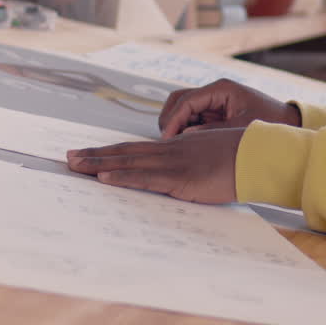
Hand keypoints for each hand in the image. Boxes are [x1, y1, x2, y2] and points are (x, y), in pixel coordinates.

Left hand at [67, 128, 242, 203]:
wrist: (257, 154)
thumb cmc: (240, 155)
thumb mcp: (211, 153)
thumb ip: (193, 157)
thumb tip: (183, 161)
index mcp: (177, 146)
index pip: (136, 148)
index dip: (112, 151)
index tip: (90, 153)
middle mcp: (170, 150)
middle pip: (125, 152)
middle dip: (95, 155)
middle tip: (68, 157)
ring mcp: (173, 163)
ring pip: (128, 162)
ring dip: (98, 164)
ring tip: (74, 165)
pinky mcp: (179, 178)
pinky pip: (144, 178)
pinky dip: (121, 177)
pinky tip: (103, 177)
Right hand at [158, 78, 300, 137]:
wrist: (287, 123)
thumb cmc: (269, 121)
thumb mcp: (239, 128)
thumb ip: (211, 131)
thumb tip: (184, 136)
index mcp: (221, 89)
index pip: (186, 100)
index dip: (174, 120)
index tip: (167, 138)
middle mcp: (214, 92)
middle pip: (178, 100)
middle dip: (170, 120)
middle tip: (168, 142)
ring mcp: (213, 101)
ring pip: (182, 109)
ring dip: (176, 125)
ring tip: (177, 145)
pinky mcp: (214, 112)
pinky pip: (192, 118)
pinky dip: (185, 129)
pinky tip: (187, 145)